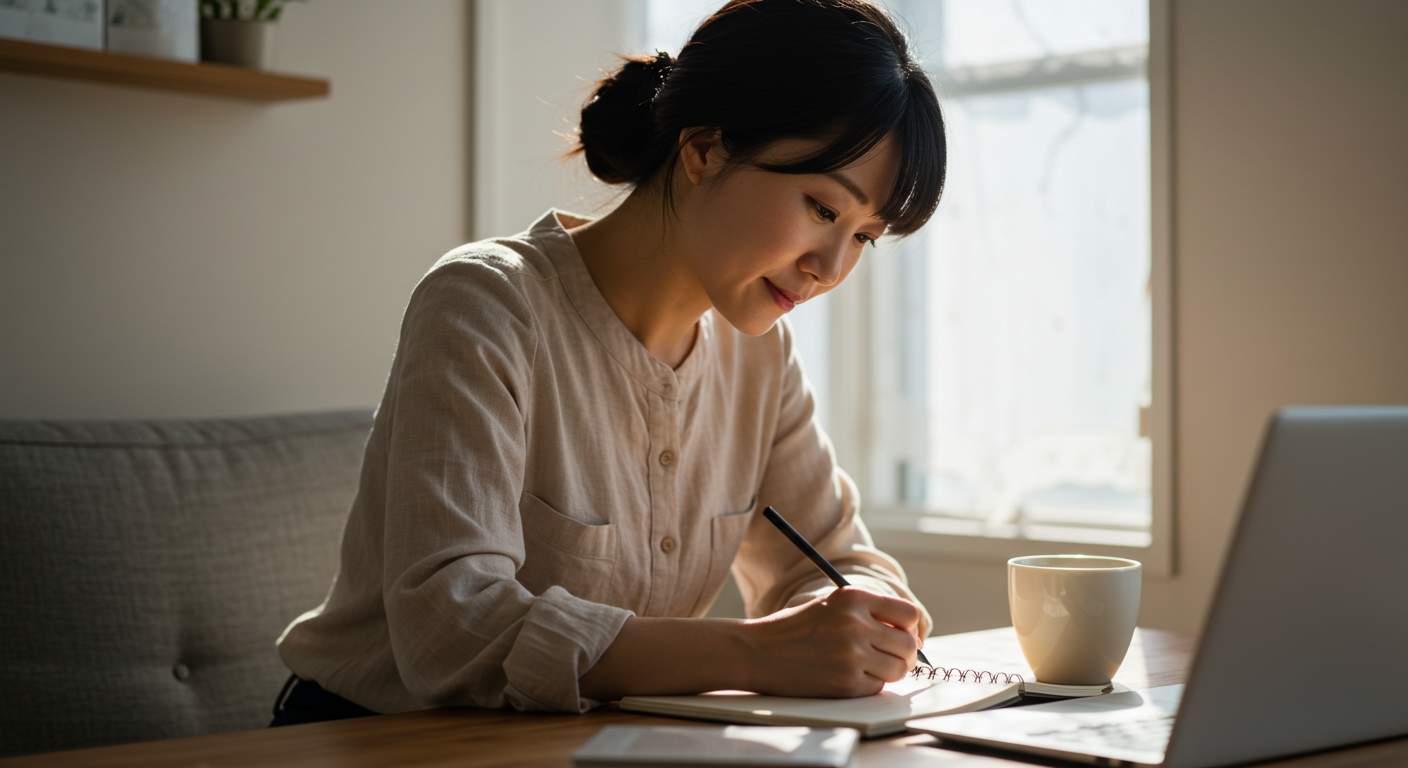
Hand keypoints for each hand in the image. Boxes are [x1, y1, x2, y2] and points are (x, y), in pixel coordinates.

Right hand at [740, 587, 920, 697]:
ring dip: (889, 671)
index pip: (908, 613)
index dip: (909, 628)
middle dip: (905, 654)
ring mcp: (851, 655)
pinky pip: (877, 687)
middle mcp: (855, 624)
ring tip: (868, 668)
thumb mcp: (831, 605)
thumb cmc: (794, 629)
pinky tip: (847, 677)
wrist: (757, 651)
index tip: (902, 636)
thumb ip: (868, 613)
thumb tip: (911, 636)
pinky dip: (868, 685)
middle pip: (908, 645)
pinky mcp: (846, 683)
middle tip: (890, 658)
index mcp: (853, 598)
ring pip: (898, 669)